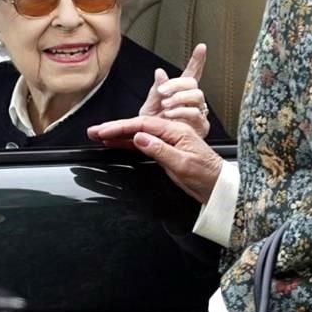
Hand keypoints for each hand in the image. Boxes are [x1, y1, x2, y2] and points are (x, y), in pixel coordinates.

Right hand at [88, 116, 223, 203]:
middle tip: (93, 132)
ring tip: (98, 136)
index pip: (142, 125)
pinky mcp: (166, 152)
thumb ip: (159, 149)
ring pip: (138, 135)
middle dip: (114, 129)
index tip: (103, 132)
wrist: (218, 186)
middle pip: (137, 127)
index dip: (120, 127)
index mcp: (175, 131)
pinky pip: (143, 145)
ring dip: (118, 136)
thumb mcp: (182, 163)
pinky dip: (128, 144)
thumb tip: (139, 137)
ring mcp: (167, 142)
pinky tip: (116, 144)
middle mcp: (170, 133)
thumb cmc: (206, 175)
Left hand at [138, 43, 209, 137]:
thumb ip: (155, 91)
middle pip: (192, 83)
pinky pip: (196, 113)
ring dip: (179, 97)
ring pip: (197, 95)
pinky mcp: (201, 126)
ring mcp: (197, 113)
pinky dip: (181, 111)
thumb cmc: (155, 132)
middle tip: (163, 91)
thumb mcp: (149, 110)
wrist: (158, 152)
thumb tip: (160, 72)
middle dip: (177, 84)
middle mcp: (191, 102)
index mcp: (179, 95)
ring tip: (166, 105)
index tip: (201, 48)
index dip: (197, 61)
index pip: (191, 75)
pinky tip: (171, 114)